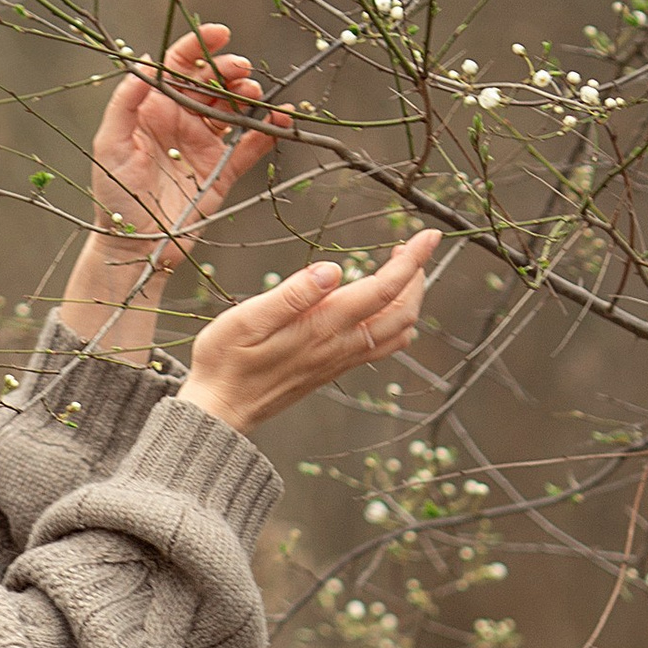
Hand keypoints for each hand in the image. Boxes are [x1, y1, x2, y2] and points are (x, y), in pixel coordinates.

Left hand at [58, 26, 288, 357]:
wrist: (135, 249)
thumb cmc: (114, 200)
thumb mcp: (111, 147)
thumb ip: (125, 103)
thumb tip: (145, 63)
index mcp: (153, 110)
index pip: (179, 67)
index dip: (199, 47)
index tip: (220, 35)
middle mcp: (180, 122)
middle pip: (212, 83)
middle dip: (229, 70)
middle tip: (241, 72)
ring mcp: (203, 145)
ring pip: (233, 109)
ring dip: (248, 95)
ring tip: (253, 95)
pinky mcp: (221, 172)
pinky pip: (250, 146)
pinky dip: (268, 132)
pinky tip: (280, 121)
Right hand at [178, 232, 440, 438]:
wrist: (218, 412)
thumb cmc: (225, 363)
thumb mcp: (246, 320)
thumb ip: (292, 295)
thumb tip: (332, 271)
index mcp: (322, 327)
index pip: (383, 289)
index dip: (411, 261)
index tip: (429, 236)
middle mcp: (339, 346)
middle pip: (403, 313)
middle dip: (417, 277)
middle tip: (412, 249)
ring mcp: (339, 360)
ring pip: (397, 333)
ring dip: (409, 300)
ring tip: (400, 272)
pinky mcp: (333, 369)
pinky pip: (380, 346)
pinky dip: (395, 321)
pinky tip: (380, 306)